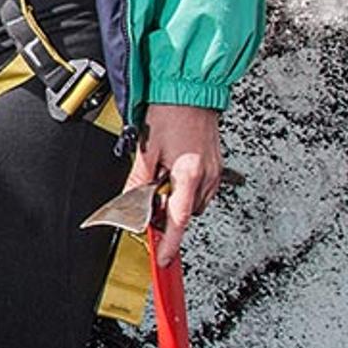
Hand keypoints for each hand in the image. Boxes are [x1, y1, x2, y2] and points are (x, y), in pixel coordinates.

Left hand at [129, 103, 224, 264]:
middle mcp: (206, 176)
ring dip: (176, 198)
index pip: (178, 220)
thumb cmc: (170, 111)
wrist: (191, 88)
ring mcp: (214, 170)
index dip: (170, 243)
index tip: (164, 259)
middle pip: (185, 213)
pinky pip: (200, 187)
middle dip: (167, 211)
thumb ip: (138, 182)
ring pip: (192, 201)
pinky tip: (173, 170)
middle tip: (149, 198)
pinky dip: (185, 186)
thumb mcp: (147, 149)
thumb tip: (131, 204)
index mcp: (189, 174)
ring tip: (161, 175)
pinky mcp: (216, 164)